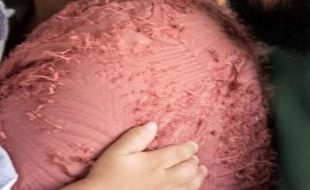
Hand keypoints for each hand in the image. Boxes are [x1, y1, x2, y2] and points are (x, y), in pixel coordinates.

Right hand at [69, 123, 205, 189]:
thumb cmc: (107, 175)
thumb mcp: (117, 151)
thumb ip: (135, 137)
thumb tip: (153, 125)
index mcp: (152, 163)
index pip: (178, 153)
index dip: (189, 148)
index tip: (193, 145)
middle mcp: (162, 179)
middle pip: (188, 170)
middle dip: (194, 162)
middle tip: (196, 158)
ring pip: (188, 186)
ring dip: (198, 178)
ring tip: (201, 172)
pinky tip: (189, 188)